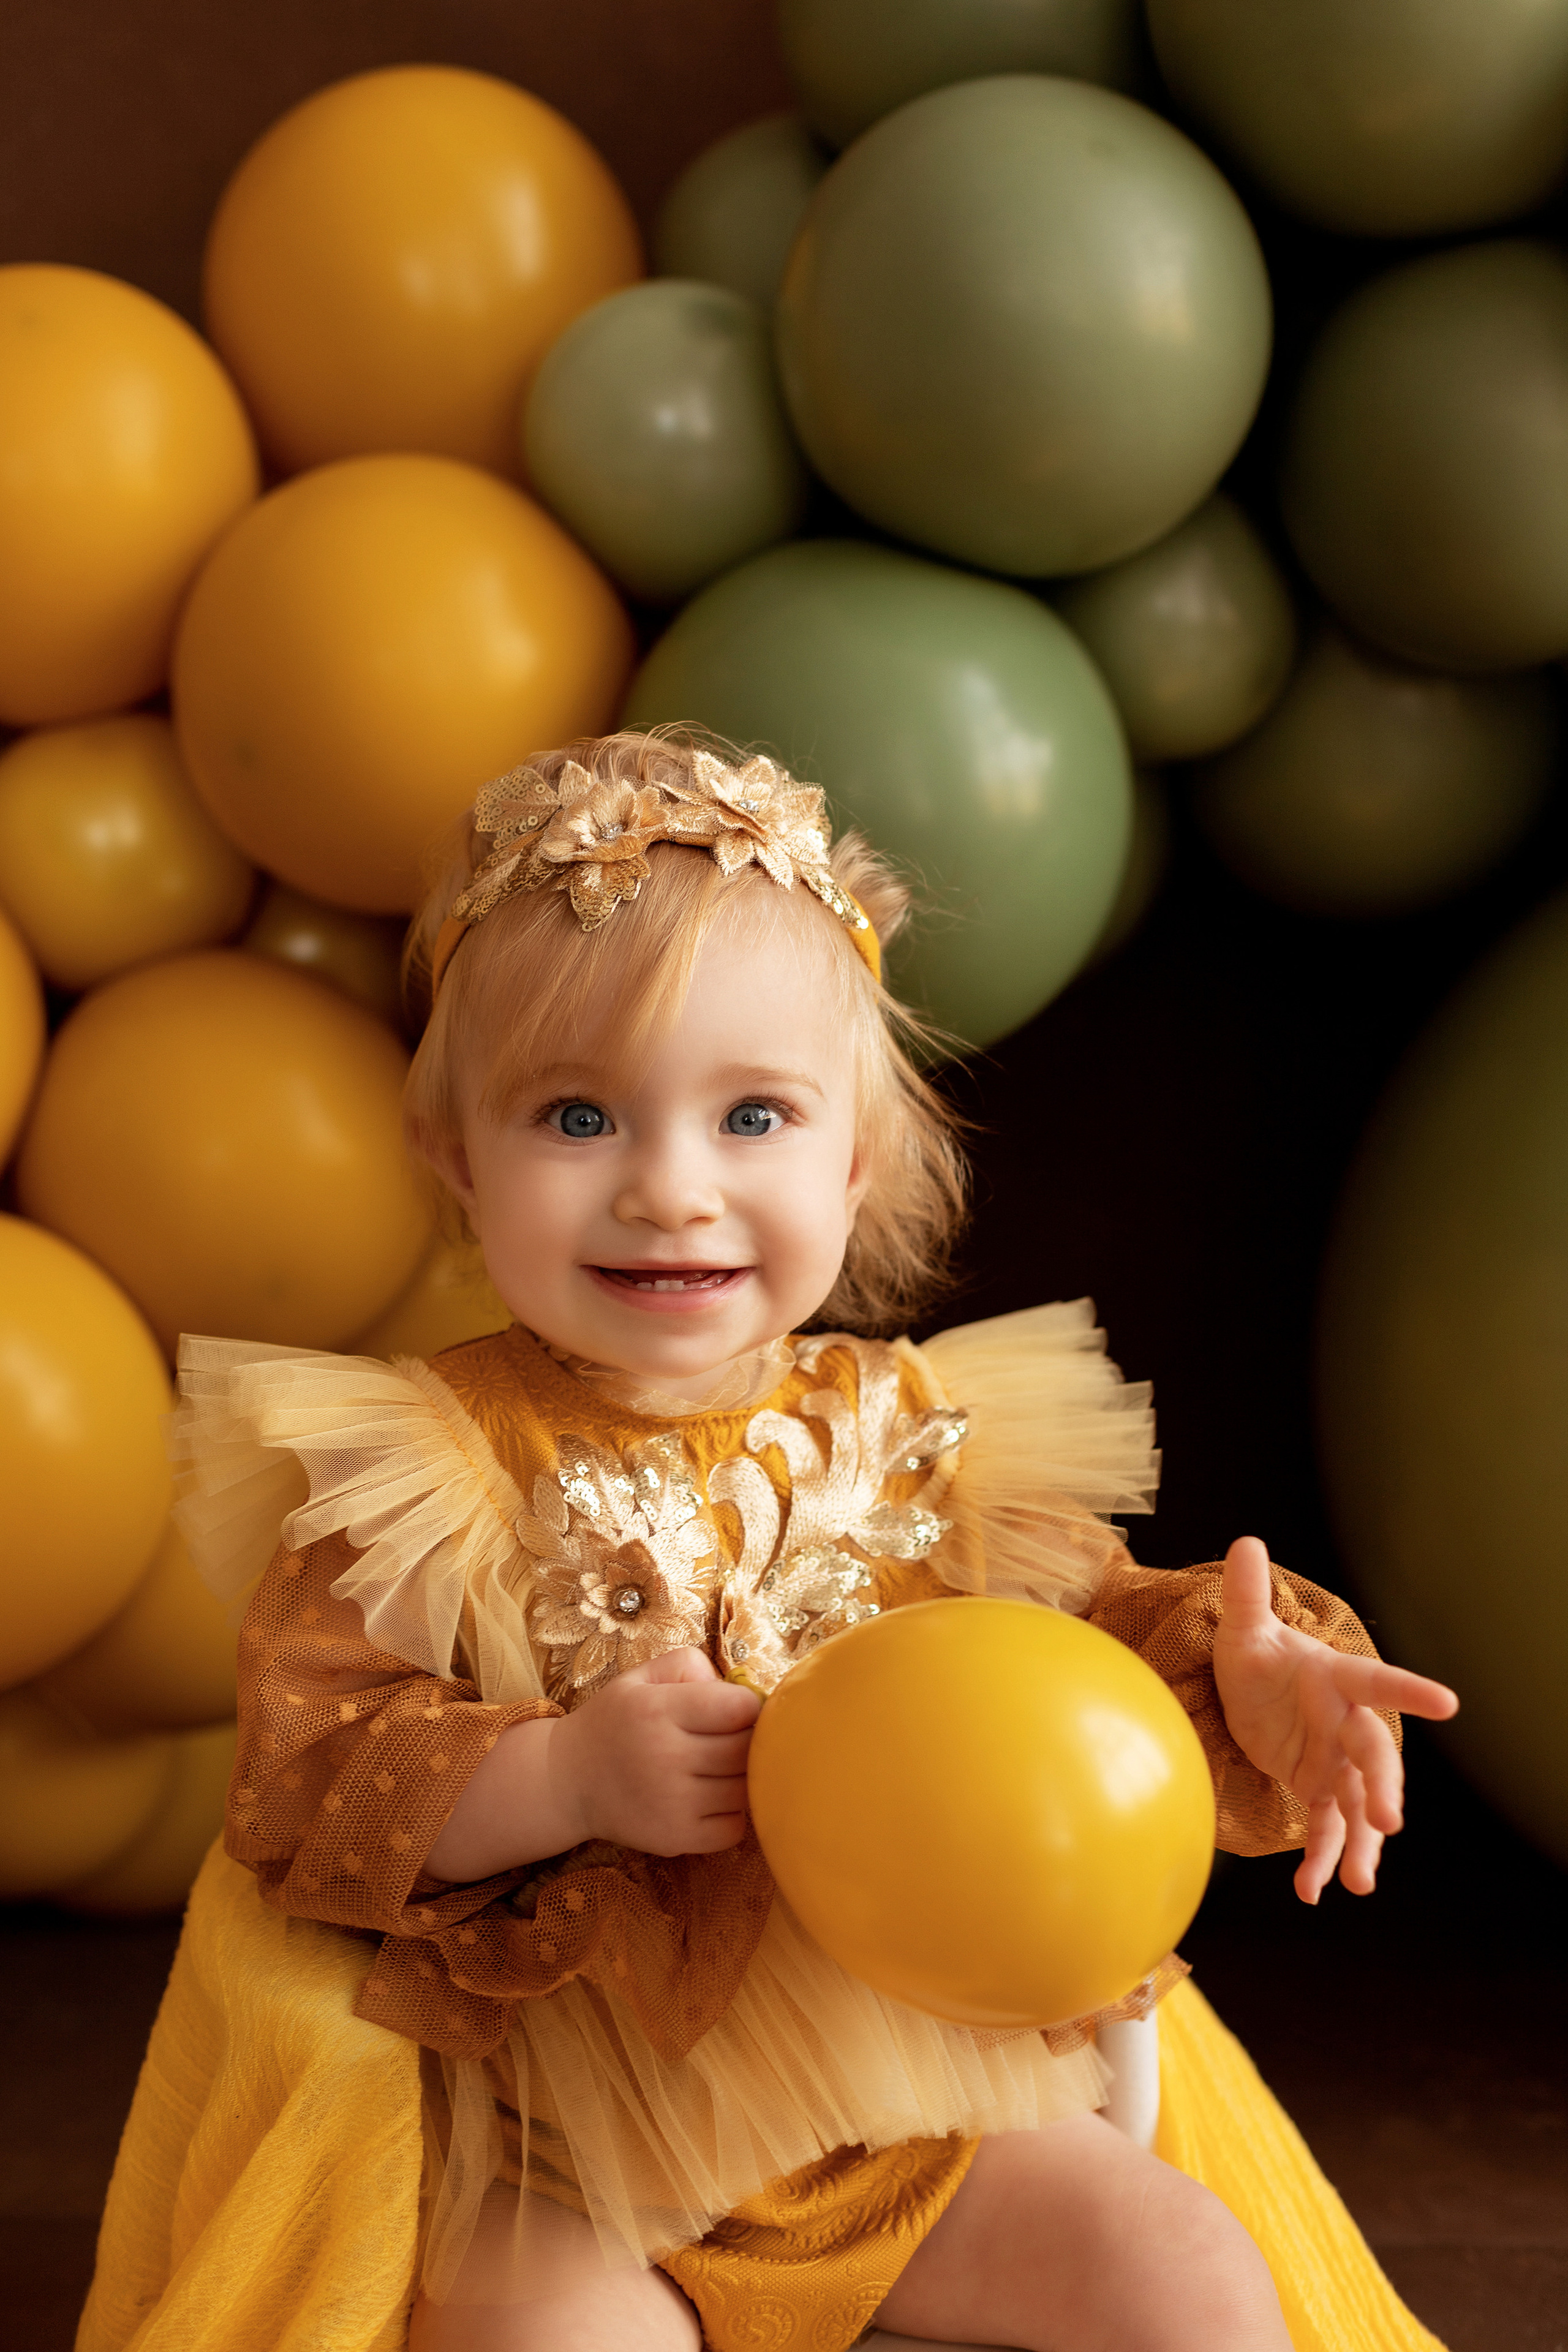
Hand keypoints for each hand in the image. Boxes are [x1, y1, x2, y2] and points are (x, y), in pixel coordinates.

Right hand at [554, 1647, 760, 1857]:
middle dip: (751, 1741)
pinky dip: (732, 1815)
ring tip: (723, 1769)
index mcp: (657, 1709)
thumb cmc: (615, 1722)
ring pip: (745, 1791)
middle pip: (747, 1750)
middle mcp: (665, 1756)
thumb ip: (691, 1666)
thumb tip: (738, 1692)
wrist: (568, 1780)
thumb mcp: (641, 1677)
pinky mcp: (674, 1839)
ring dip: (743, 1778)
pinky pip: (733, 1829)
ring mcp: (671, 1803)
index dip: (750, 1706)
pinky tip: (713, 1799)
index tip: (737, 1710)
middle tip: (734, 1739)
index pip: (740, 1708)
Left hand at [1212, 1537, 1457, 1904]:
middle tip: (1389, 1821)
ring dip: (1363, 1843)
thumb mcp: (1242, 1629)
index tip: (1449, 1702)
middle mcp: (1345, 1724)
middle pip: (1374, 1757)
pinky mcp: (1319, 1792)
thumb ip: (1246, 1593)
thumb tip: (1245, 1543)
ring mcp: (1336, 1763)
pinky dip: (1322, 1860)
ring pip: (1359, 1805)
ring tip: (1359, 1881)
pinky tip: (1311, 1891)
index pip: (1377, 1683)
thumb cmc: (1255, 1656)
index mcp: (1336, 1680)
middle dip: (1384, 1788)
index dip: (1410, 1691)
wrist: (1249, 1694)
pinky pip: (1326, 1830)